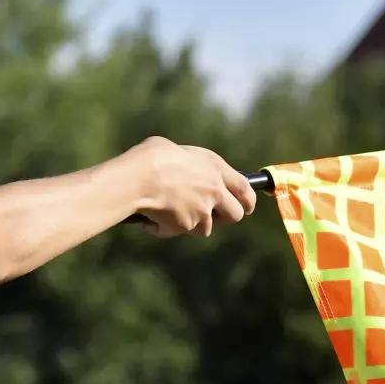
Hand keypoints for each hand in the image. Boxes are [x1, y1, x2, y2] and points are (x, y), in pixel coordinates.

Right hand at [125, 136, 256, 237]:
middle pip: (235, 215)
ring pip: (204, 228)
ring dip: (189, 224)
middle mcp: (214, 191)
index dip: (248, 200)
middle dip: (223, 218)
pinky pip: (176, 232)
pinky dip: (165, 228)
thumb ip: (189, 165)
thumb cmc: (151, 159)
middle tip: (208, 216)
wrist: (137, 178)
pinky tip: (151, 218)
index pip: (245, 188)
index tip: (246, 208)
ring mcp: (202, 211)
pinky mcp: (186, 226)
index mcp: (215, 167)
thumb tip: (184, 171)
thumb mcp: (176, 151)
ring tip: (168, 211)